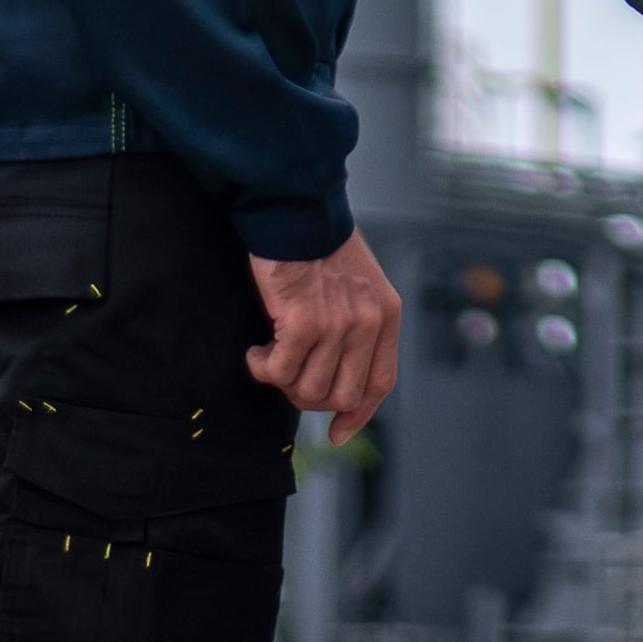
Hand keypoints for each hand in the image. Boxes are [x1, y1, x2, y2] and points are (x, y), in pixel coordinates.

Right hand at [245, 230, 403, 435]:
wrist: (295, 209)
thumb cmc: (318, 245)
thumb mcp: (359, 285)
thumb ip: (358, 327)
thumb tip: (337, 382)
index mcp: (387, 315)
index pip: (379, 383)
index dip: (358, 414)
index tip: (338, 432)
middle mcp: (369, 323)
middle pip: (340, 395)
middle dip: (308, 395)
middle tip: (287, 373)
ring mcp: (338, 325)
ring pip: (307, 389)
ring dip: (282, 380)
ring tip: (270, 354)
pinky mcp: (303, 322)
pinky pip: (279, 373)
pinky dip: (261, 368)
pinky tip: (256, 351)